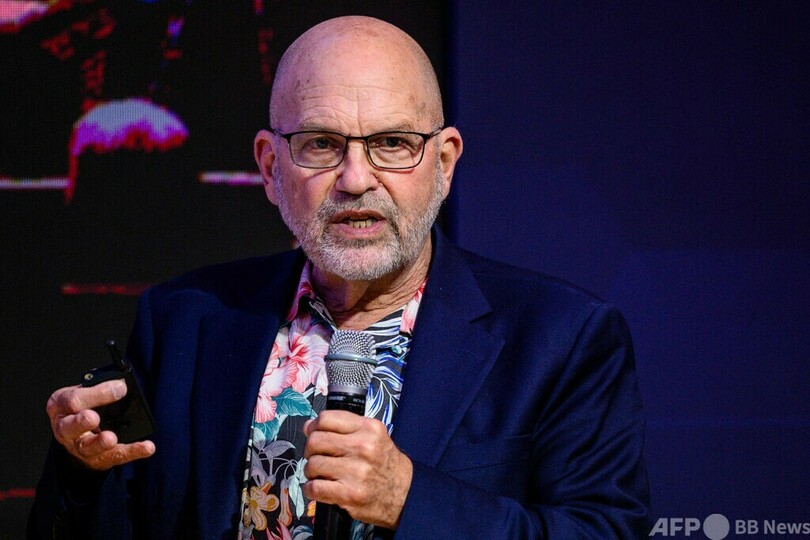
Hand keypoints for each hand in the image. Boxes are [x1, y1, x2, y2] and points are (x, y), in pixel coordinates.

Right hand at [46, 380, 154, 470]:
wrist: (74, 434)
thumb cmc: (79, 408)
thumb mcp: (81, 392)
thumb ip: (97, 388)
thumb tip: (121, 386)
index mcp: (61, 408)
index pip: (73, 401)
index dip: (95, 394)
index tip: (120, 387)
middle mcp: (66, 430)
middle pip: (69, 428)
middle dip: (81, 422)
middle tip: (93, 418)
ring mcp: (80, 447)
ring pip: (89, 447)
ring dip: (101, 443)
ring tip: (112, 439)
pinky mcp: (98, 459)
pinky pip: (115, 456)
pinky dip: (132, 452)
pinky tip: (146, 448)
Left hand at [303, 410, 412, 528]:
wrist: (406, 494)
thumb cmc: (386, 464)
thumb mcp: (374, 436)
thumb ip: (345, 428)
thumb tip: (309, 426)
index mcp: (369, 428)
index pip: (327, 418)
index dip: (314, 426)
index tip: (313, 433)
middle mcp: (363, 447)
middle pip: (316, 440)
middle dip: (310, 449)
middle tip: (316, 456)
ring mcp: (356, 472)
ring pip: (313, 464)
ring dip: (311, 471)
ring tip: (320, 474)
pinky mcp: (349, 495)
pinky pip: (315, 488)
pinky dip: (311, 489)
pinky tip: (318, 488)